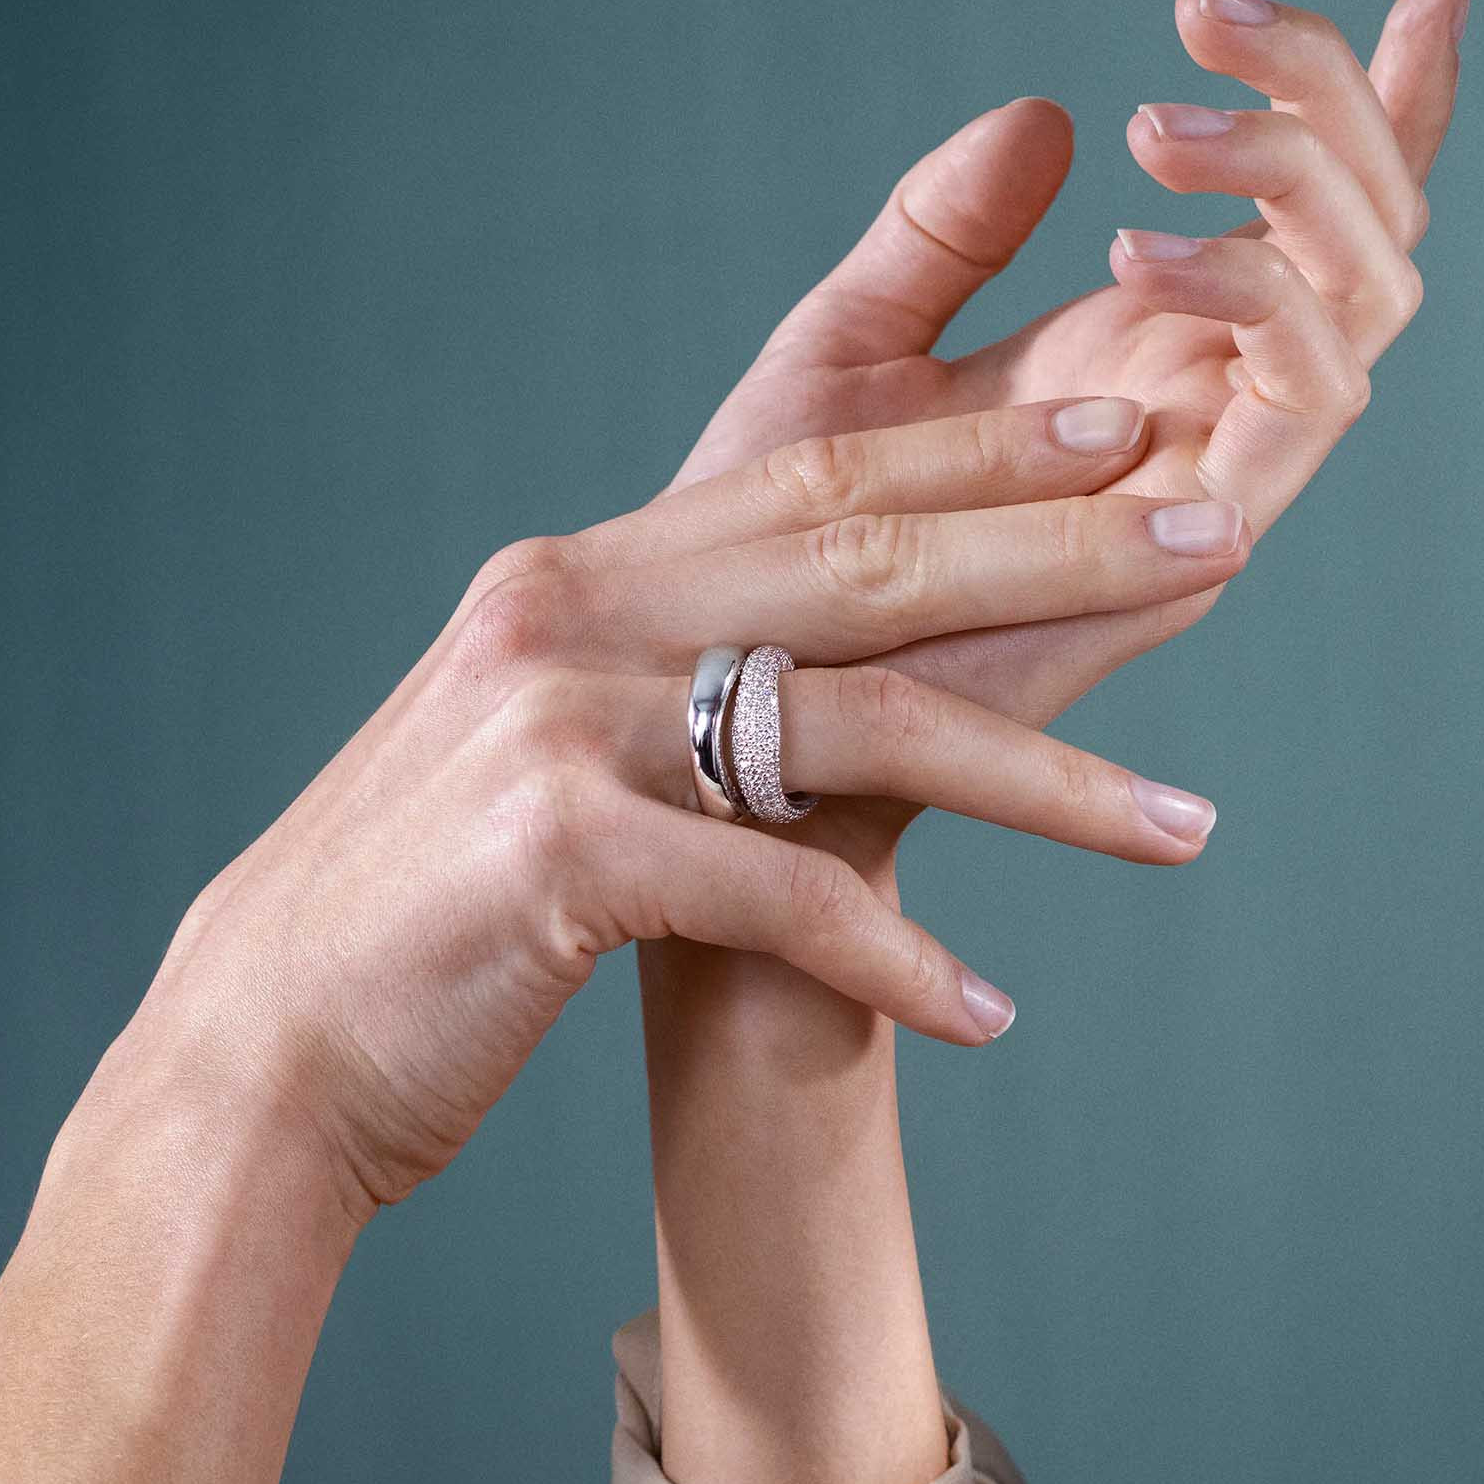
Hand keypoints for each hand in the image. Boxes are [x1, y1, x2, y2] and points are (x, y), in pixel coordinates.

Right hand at [110, 404, 1247, 1220]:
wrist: (264, 1046)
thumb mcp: (542, 756)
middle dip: (1060, 548)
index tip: (1122, 437)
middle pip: (865, 556)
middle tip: (1220, 541)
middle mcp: (571, 617)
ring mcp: (560, 729)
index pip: (811, 476)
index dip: (976, 448)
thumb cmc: (429, 913)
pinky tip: (988, 1016)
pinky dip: (892, 959)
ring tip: (1188, 827)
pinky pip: (780, 896)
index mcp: (578, 579)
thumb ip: (657, 688)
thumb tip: (797, 672)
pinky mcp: (556, 860)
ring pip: (858, 722)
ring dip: (1045, 778)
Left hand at [673, 0, 1466, 787]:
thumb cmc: (776, 538)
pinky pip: (1304, 402)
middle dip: (1337, 103)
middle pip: (1367, 236)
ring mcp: (1203, 476)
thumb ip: (944, 235)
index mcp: (1132, 356)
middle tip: (1209, 9)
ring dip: (1300, 182)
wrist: (743, 694)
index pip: (1301, 221)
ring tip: (1158, 130)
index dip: (1376, 105)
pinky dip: (1258, 298)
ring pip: (1365, 302)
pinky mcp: (1191, 548)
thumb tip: (1048, 112)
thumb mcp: (853, 346)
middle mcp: (1194, 411)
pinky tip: (1139, 253)